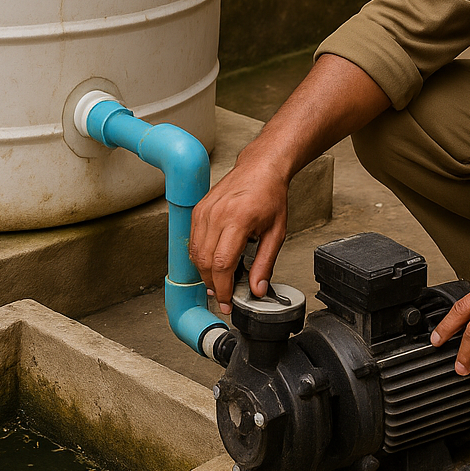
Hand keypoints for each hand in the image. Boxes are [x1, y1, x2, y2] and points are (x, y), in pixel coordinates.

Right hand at [190, 151, 289, 313]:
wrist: (260, 168)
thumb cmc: (270, 195)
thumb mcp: (276, 232)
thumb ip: (265, 263)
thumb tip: (257, 289)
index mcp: (238, 219)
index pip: (222, 264)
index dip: (223, 288)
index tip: (227, 302)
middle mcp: (217, 215)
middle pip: (204, 262)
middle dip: (213, 284)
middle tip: (223, 296)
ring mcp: (204, 211)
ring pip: (195, 253)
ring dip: (204, 273)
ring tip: (218, 282)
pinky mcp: (198, 210)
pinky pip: (193, 241)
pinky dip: (199, 257)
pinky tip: (211, 263)